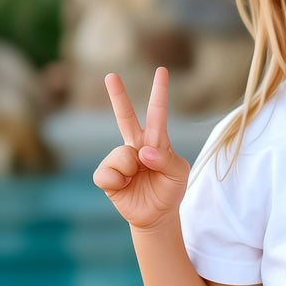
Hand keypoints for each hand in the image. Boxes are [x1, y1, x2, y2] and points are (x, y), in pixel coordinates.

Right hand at [93, 67, 189, 228]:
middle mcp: (135, 145)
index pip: (157, 112)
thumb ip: (166, 160)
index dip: (159, 91)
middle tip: (111, 74)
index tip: (162, 70)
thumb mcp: (179, 173)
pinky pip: (108, 173)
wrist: (156, 215)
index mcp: (156, 141)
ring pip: (122, 155)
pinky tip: (123, 187)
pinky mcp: (106, 175)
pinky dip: (118, 182)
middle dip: (117, 96)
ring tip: (138, 179)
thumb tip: (142, 152)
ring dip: (132, 170)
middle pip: (124, 117)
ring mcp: (119, 159)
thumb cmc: (169, 189)